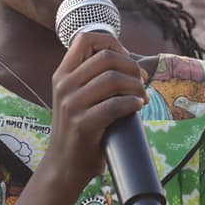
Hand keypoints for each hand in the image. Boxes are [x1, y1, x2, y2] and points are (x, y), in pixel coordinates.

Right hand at [42, 32, 148, 194]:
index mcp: (63, 74)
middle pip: (106, 57)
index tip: (126, 60)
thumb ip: (94, 79)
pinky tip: (137, 107)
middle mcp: (64, 85)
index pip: (86, 38)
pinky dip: (133, 103)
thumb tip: (135, 63)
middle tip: (141, 82)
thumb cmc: (80, 130)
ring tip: (141, 98)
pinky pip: (115, 104)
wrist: (64, 167)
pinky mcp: (82, 124)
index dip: (112, 43)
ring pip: (113, 79)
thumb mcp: (77, 97)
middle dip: (131, 66)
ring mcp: (71, 105)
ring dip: (136, 86)